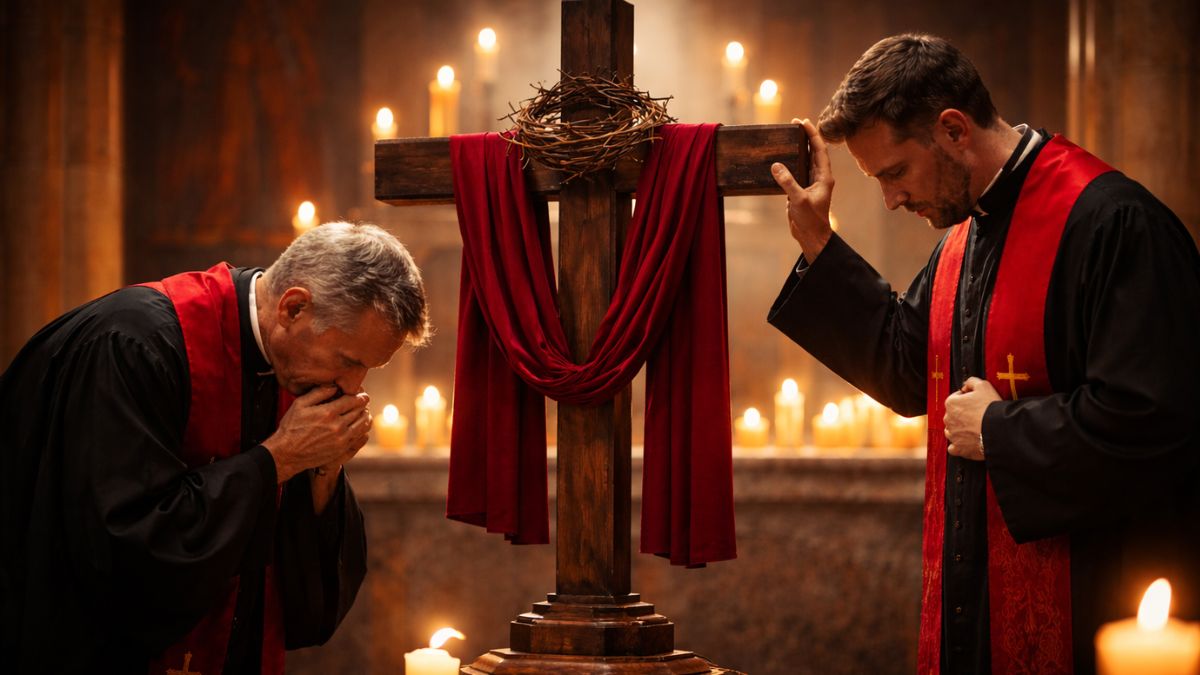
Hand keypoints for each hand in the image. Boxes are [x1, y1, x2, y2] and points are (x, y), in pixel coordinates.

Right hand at [263, 385, 371, 481]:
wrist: (287, 453)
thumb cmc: (291, 427)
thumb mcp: (300, 404)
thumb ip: (318, 392)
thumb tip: (335, 385)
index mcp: (328, 412)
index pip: (352, 400)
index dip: (359, 395)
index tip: (362, 393)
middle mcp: (337, 426)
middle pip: (359, 410)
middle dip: (363, 403)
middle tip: (364, 400)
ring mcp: (341, 439)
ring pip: (363, 424)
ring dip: (365, 415)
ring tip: (364, 411)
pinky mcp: (342, 449)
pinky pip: (360, 437)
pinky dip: (363, 428)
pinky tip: (360, 424)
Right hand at [771, 117, 834, 263]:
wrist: (811, 236)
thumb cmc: (811, 220)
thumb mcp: (799, 200)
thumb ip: (788, 182)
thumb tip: (776, 165)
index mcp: (824, 177)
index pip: (819, 150)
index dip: (812, 135)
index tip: (804, 122)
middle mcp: (818, 177)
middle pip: (812, 152)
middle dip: (805, 137)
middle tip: (794, 124)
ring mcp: (809, 183)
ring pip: (804, 160)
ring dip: (797, 148)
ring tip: (787, 137)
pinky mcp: (800, 190)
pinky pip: (795, 172)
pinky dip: (789, 162)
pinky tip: (780, 158)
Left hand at [944, 377, 999, 460]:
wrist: (999, 430)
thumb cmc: (991, 408)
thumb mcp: (983, 385)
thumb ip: (971, 382)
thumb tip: (966, 386)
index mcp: (951, 403)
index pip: (955, 398)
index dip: (966, 399)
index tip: (975, 401)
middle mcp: (948, 420)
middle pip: (953, 415)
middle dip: (963, 414)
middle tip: (978, 415)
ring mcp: (953, 435)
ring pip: (952, 431)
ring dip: (959, 429)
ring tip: (974, 428)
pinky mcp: (959, 449)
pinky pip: (953, 448)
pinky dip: (958, 446)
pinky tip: (967, 442)